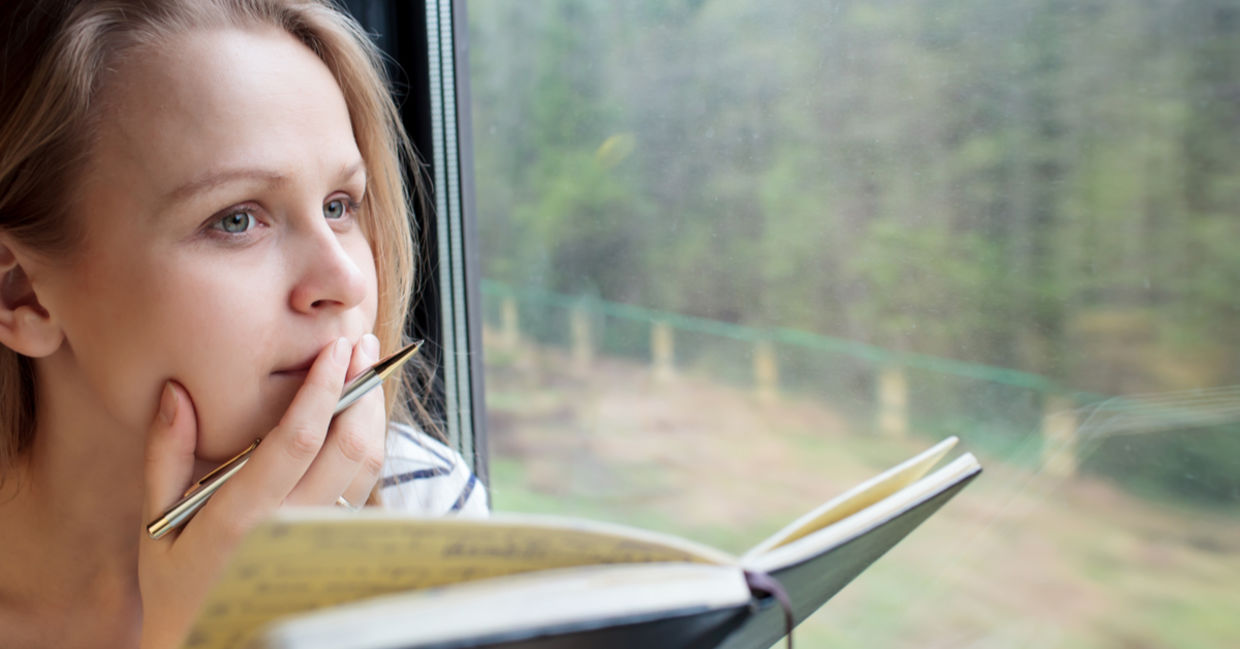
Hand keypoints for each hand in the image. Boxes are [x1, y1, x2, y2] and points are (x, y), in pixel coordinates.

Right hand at [136, 334, 385, 648]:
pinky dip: (369, 443)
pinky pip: (365, 486)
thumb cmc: (177, 579)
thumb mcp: (156, 520)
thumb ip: (165, 454)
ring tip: (366, 369)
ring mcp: (322, 538)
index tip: (337, 347)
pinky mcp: (338, 543)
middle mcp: (292, 526)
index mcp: (241, 516)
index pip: (299, 439)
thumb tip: (177, 391)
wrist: (211, 641)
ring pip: (368, 466)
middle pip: (350, 447)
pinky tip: (360, 415)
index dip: (324, 388)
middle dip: (362, 387)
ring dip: (374, 412)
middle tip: (361, 342)